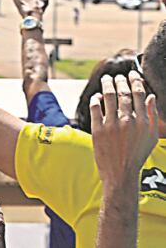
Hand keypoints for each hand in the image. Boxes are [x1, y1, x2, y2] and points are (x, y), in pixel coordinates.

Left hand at [90, 71, 157, 192]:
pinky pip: (95, 109)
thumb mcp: (151, 136)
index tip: (131, 74)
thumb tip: (151, 96)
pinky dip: (95, 100)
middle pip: (123, 93)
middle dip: (120, 80)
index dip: (135, 81)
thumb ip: (152, 115)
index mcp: (142, 120)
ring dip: (107, 85)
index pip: (139, 94)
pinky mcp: (97, 131)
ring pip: (108, 97)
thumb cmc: (137, 155)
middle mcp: (127, 120)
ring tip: (106, 79)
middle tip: (117, 76)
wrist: (121, 173)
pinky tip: (96, 96)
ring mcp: (111, 125)